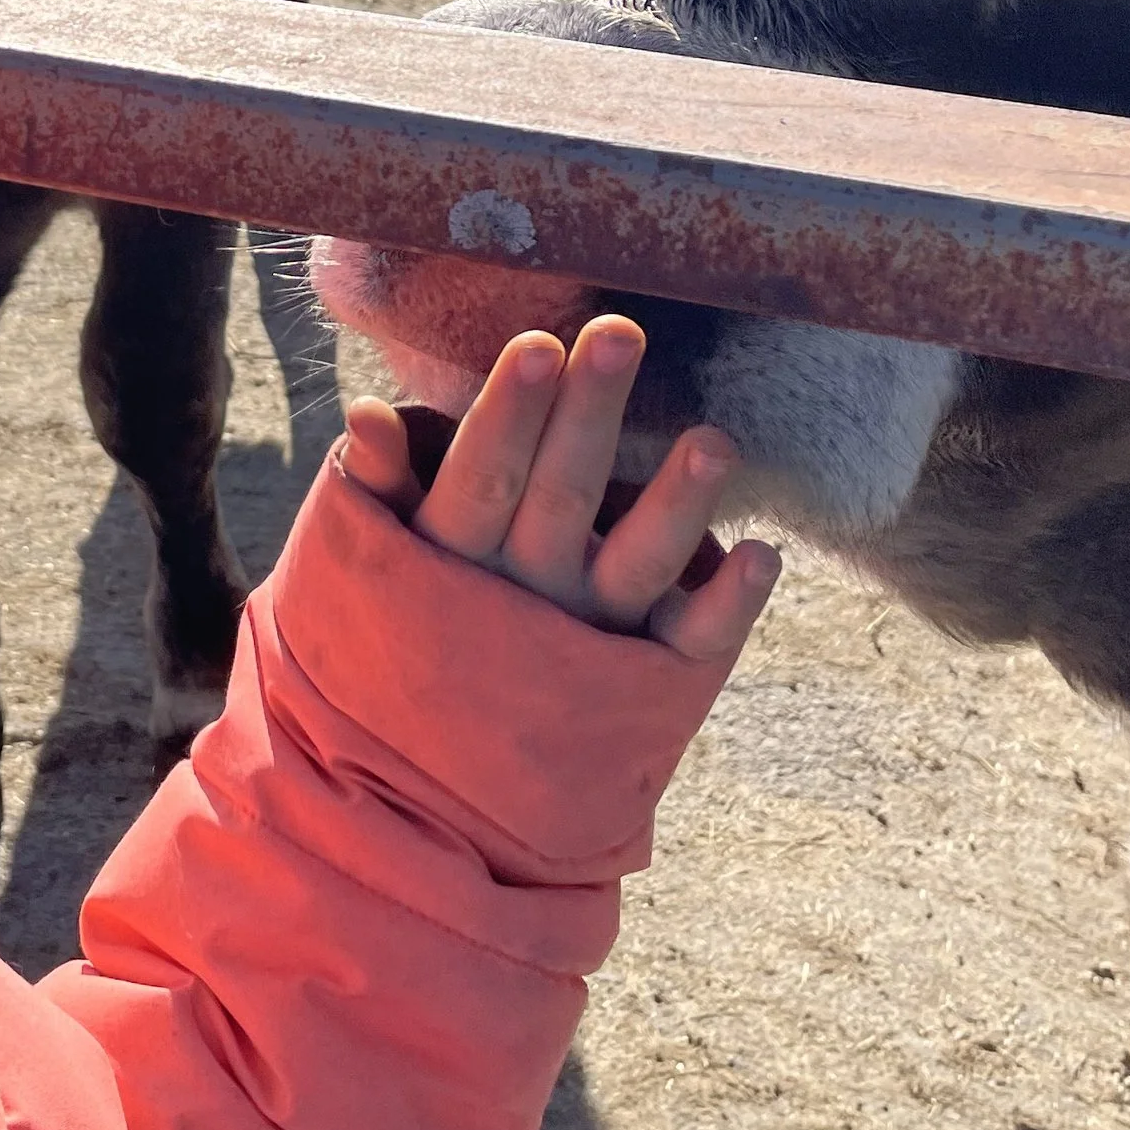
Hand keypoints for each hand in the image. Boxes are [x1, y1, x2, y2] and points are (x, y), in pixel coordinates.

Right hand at [342, 318, 779, 664]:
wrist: (426, 794)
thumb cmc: (406, 630)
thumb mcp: (370, 564)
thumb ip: (379, 487)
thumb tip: (366, 411)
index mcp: (450, 565)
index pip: (481, 477)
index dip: (509, 414)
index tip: (540, 344)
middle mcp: (522, 602)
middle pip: (561, 499)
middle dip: (589, 418)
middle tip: (621, 335)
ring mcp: (584, 644)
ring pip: (634, 569)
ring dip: (676, 505)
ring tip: (715, 441)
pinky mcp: (640, 685)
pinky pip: (687, 645)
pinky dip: (727, 606)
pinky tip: (762, 553)